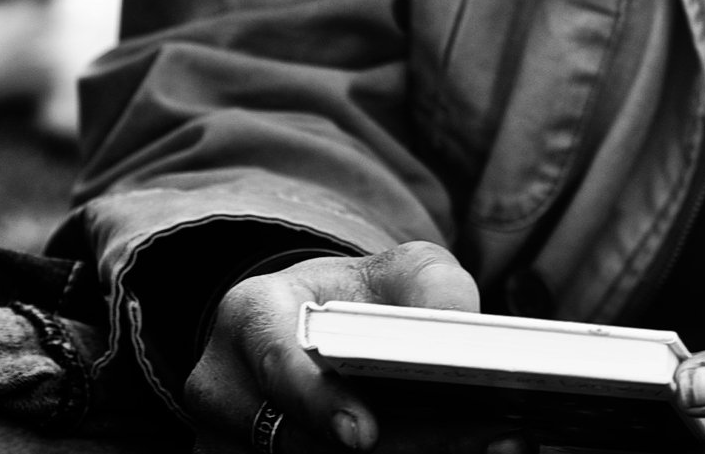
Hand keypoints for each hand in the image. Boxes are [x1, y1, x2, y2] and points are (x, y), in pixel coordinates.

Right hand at [185, 240, 516, 453]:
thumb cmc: (363, 294)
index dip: (320, 402)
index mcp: (250, 314)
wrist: (319, 322)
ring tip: (480, 446)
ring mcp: (227, 436)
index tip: (365, 436)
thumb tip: (457, 328)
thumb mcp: (402, 268)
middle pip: (295, 435)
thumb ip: (431, 288)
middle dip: (388, 444)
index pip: (278, 364)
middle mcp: (224, 382)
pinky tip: (444, 451)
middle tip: (469, 441)